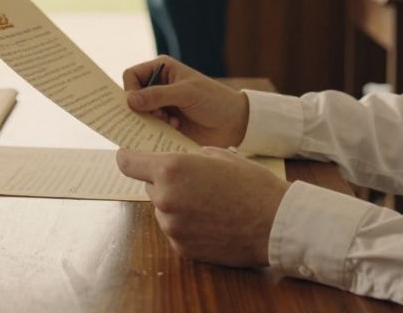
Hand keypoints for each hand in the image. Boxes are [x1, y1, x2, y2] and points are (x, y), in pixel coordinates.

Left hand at [116, 147, 287, 266]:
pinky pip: (176, 230)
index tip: (131, 156)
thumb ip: (188, 157)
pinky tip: (211, 220)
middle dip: (166, 182)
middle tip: (194, 181)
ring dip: (177, 204)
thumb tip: (176, 159)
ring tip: (209, 203)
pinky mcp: (182, 248)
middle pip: (150, 186)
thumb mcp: (219, 154)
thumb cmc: (251, 184)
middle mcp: (165, 199)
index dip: (129, 157)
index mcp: (171, 169)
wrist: (274, 222)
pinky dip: (187, 224)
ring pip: (163, 209)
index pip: (128, 163)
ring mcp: (172, 226)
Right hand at [123, 56, 248, 147]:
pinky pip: (147, 128)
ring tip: (169, 121)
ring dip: (150, 120)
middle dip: (139, 108)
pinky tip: (175, 127)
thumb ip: (158, 95)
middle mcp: (158, 86)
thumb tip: (129, 100)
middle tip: (156, 115)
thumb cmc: (214, 100)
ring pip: (137, 115)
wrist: (234, 123)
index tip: (138, 103)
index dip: (130, 89)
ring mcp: (160, 106)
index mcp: (162, 70)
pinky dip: (156, 130)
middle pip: (131, 96)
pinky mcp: (164, 124)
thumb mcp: (186, 93)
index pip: (131, 75)